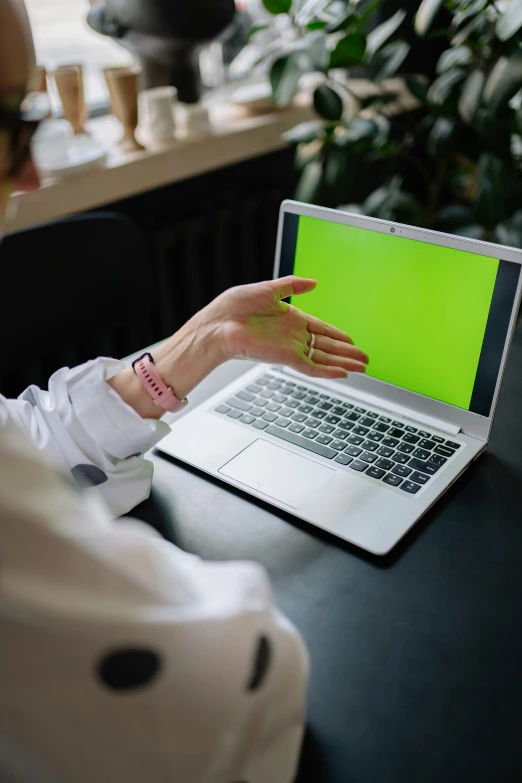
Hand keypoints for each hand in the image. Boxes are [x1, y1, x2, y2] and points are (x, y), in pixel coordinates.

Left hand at [210, 276, 368, 378]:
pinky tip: (343, 374)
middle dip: (347, 353)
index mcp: (290, 318)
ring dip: (343, 363)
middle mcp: (293, 335)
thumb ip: (292, 286)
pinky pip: (311, 367)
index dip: (338, 335)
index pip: (321, 328)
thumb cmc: (234, 306)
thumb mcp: (268, 289)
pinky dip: (327, 371)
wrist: (218, 324)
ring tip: (362, 367)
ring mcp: (290, 348)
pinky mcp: (285, 358)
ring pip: (323, 358)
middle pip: (327, 346)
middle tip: (365, 359)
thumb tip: (314, 282)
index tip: (352, 340)